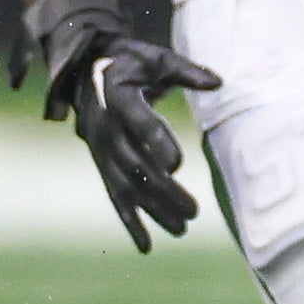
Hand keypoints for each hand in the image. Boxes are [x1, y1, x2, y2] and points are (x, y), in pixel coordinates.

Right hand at [13, 0, 221, 252]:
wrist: (86, 68)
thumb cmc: (130, 61)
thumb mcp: (156, 58)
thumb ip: (186, 71)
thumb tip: (217, 83)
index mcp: (116, 97)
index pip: (136, 121)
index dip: (154, 141)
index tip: (176, 164)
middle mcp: (104, 128)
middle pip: (134, 164)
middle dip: (162, 191)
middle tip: (194, 212)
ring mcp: (100, 150)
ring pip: (126, 186)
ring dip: (152, 210)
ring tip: (183, 229)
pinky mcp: (102, 163)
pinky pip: (115, 195)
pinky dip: (129, 221)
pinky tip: (146, 246)